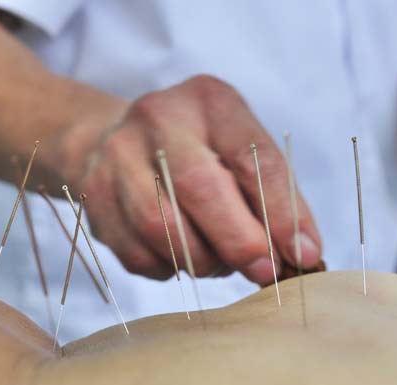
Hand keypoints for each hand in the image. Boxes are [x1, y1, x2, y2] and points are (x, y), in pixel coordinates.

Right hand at [73, 75, 321, 283]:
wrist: (117, 139)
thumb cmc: (197, 150)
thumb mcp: (239, 150)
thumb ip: (272, 195)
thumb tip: (301, 255)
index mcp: (208, 101)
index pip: (252, 156)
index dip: (282, 211)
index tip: (302, 255)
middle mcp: (157, 119)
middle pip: (198, 188)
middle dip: (238, 241)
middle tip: (264, 272)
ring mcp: (116, 157)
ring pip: (161, 228)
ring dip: (202, 260)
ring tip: (220, 261)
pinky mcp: (93, 196)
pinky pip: (137, 253)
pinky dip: (170, 268)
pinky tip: (182, 255)